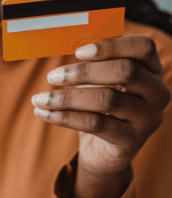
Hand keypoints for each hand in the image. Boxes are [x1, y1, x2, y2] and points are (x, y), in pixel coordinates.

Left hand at [31, 36, 170, 197]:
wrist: (103, 151)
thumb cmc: (99, 108)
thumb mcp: (98, 82)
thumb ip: (91, 66)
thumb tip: (64, 56)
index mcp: (152, 70)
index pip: (143, 48)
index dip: (112, 46)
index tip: (79, 51)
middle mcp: (157, 93)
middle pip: (125, 71)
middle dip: (84, 71)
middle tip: (53, 76)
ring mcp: (148, 119)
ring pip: (108, 99)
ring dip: (67, 97)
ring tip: (40, 98)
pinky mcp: (132, 141)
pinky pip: (96, 124)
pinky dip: (65, 117)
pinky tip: (44, 113)